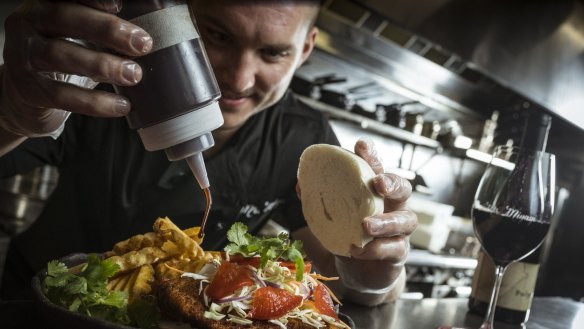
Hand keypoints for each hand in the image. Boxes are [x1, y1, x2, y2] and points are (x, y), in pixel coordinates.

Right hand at [0, 0, 151, 136]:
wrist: (28, 96)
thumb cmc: (66, 57)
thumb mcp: (82, 36)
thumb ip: (105, 29)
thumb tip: (145, 35)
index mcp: (45, 4)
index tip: (120, 5)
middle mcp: (27, 23)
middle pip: (63, 18)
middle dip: (107, 29)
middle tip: (143, 44)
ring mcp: (21, 55)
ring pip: (59, 55)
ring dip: (102, 65)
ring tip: (134, 75)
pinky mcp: (26, 88)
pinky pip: (60, 95)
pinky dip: (95, 102)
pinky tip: (122, 105)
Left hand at [336, 138, 417, 303]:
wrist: (361, 274)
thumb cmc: (350, 237)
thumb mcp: (333, 218)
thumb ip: (321, 201)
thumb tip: (301, 184)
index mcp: (376, 194)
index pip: (378, 169)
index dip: (372, 156)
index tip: (361, 145)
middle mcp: (393, 208)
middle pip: (404, 189)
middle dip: (392, 183)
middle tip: (377, 184)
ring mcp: (400, 231)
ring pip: (405, 220)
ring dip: (385, 222)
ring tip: (366, 225)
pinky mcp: (398, 254)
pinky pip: (394, 249)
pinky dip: (376, 249)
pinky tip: (359, 250)